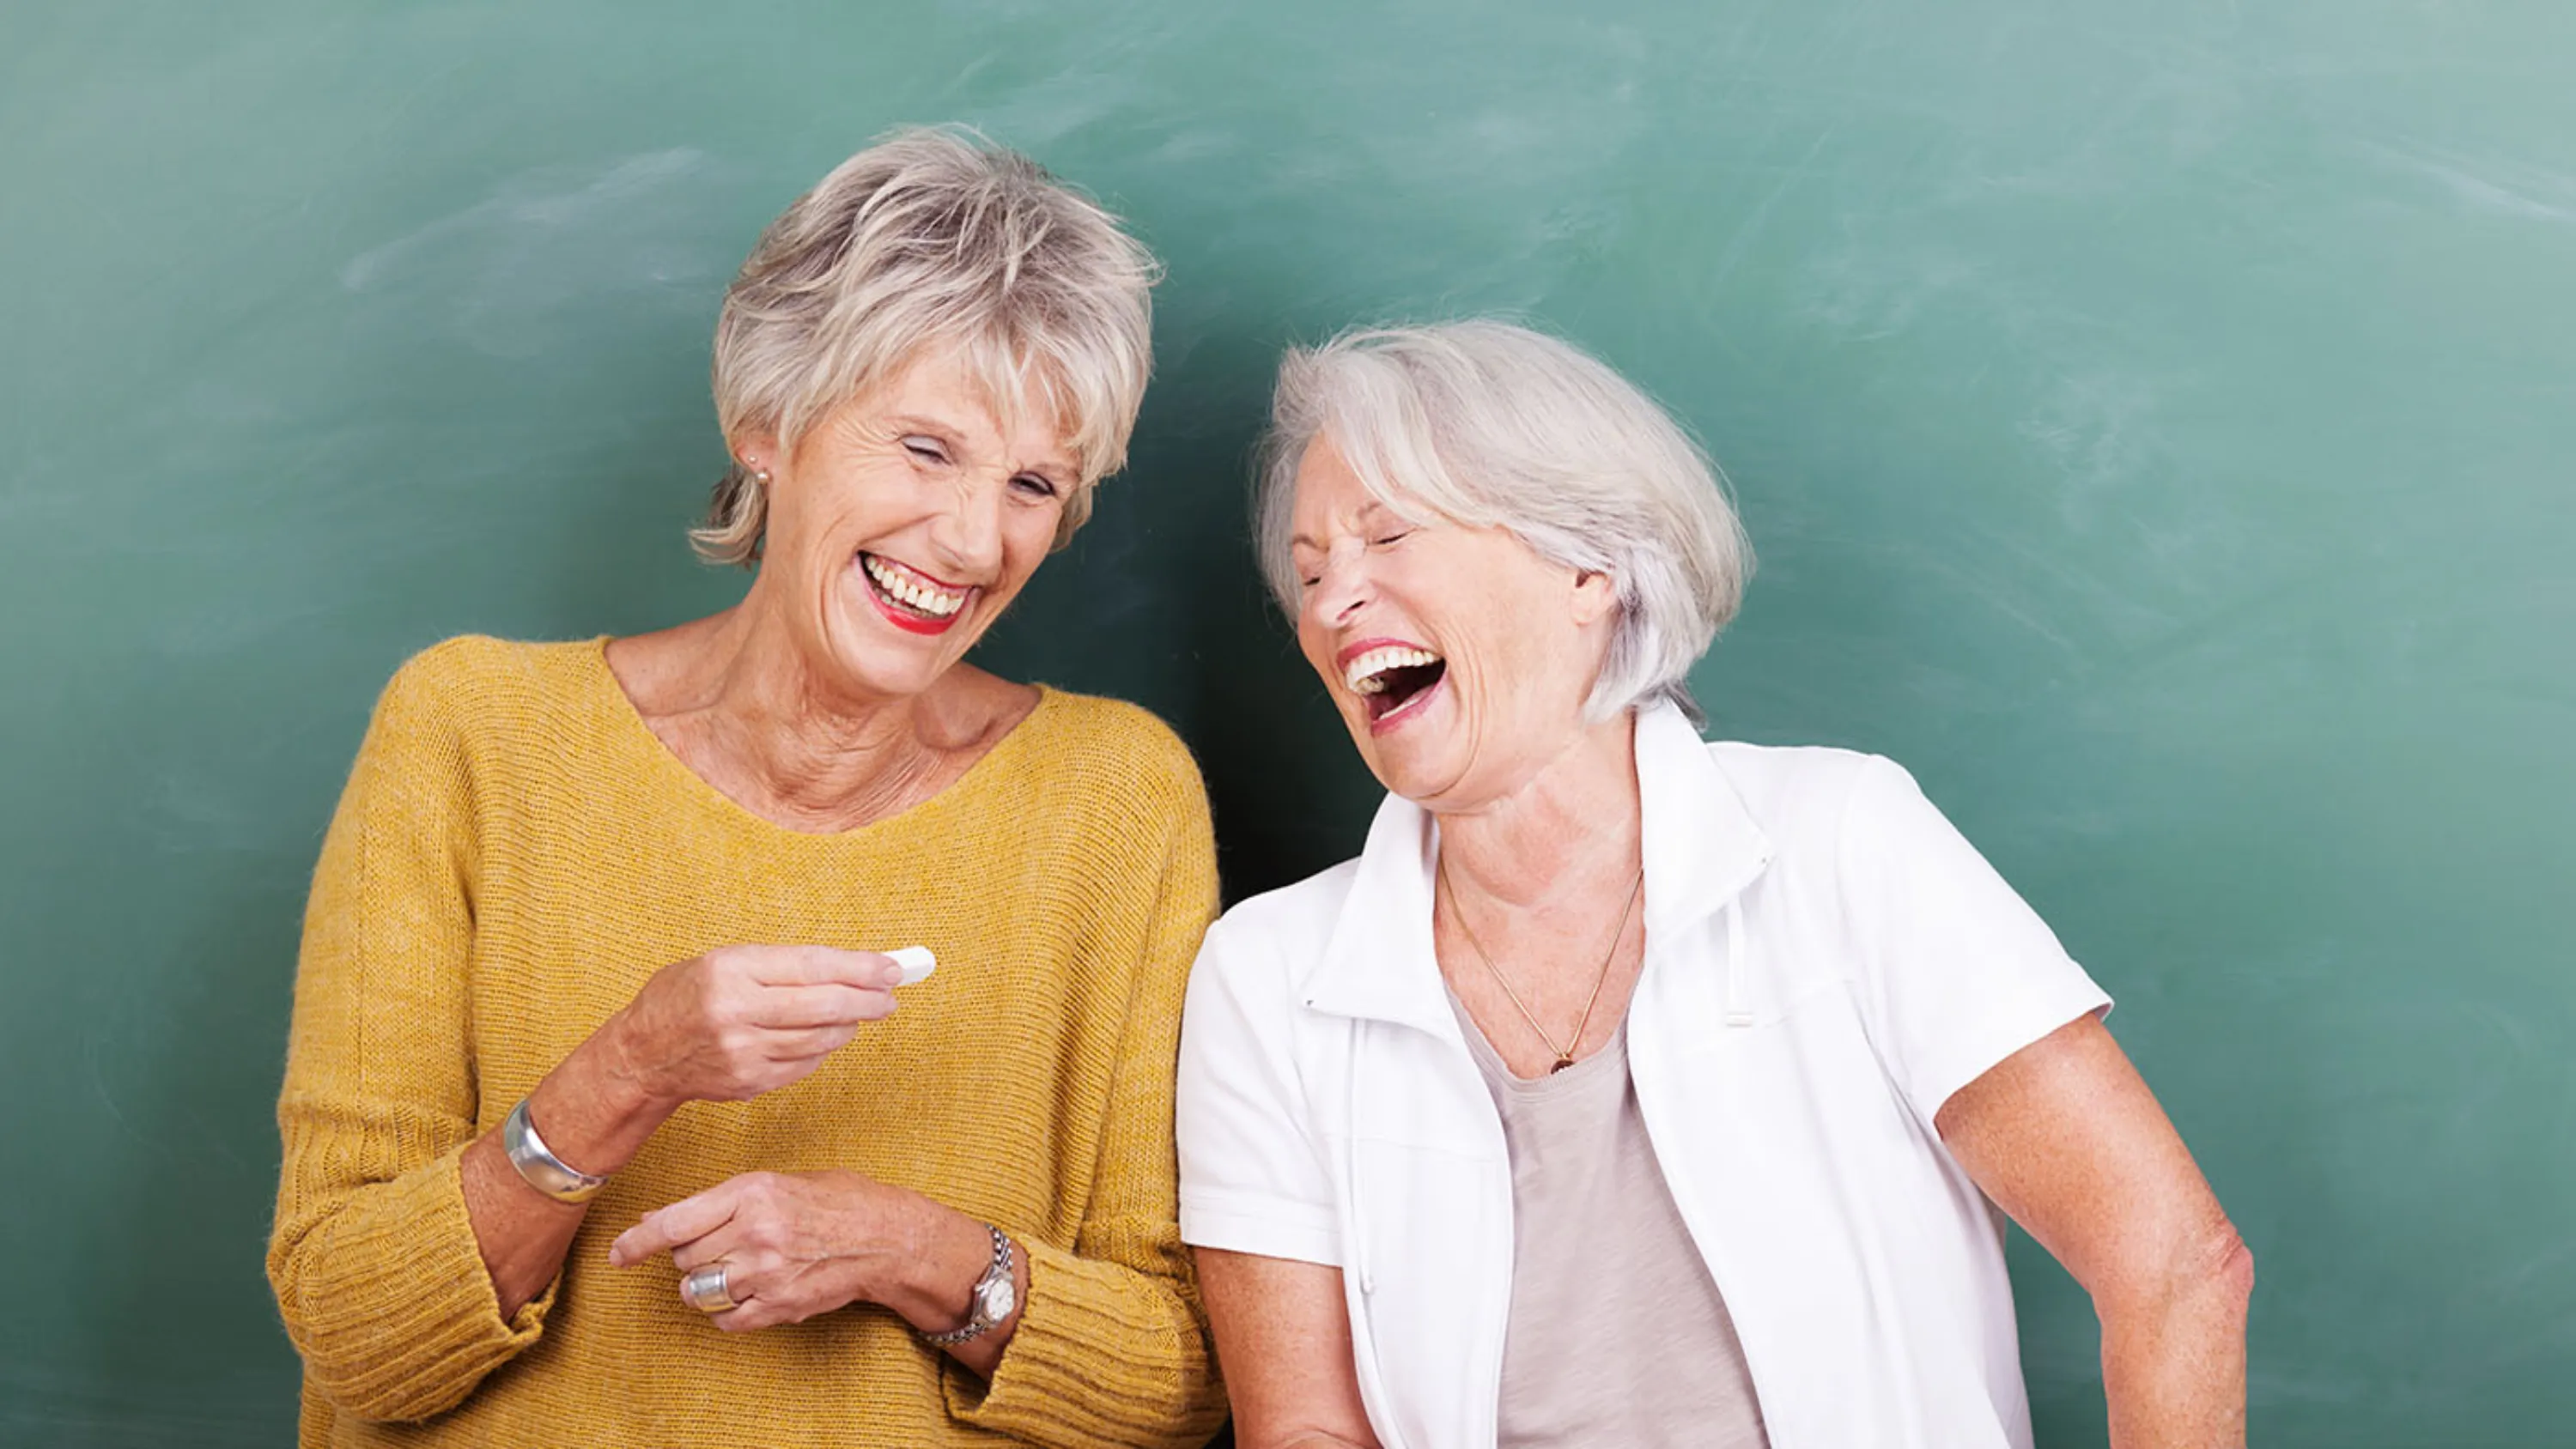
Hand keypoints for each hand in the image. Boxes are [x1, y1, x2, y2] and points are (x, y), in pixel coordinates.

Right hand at [606, 946, 901, 1106]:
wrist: (641, 1055)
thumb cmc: (686, 997)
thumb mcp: (723, 962)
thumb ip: (781, 966)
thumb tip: (850, 968)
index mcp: (730, 971)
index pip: (812, 966)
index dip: (859, 968)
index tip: (891, 968)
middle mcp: (736, 1012)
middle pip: (824, 1006)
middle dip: (868, 1001)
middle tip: (890, 997)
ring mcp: (743, 1052)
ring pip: (820, 1039)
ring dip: (848, 1026)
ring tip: (856, 1014)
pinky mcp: (748, 1083)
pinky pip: (805, 1065)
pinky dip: (822, 1049)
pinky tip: (823, 1038)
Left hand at [609, 1169, 911, 1331]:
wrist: (886, 1237)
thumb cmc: (835, 1201)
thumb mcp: (776, 1184)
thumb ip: (716, 1203)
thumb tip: (656, 1221)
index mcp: (752, 1192)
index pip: (676, 1222)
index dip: (638, 1242)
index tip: (618, 1254)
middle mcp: (755, 1233)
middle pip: (685, 1258)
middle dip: (691, 1256)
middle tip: (719, 1247)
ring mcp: (767, 1272)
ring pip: (700, 1292)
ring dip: (705, 1286)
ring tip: (731, 1272)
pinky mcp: (779, 1305)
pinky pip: (727, 1320)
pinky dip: (727, 1313)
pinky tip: (746, 1295)